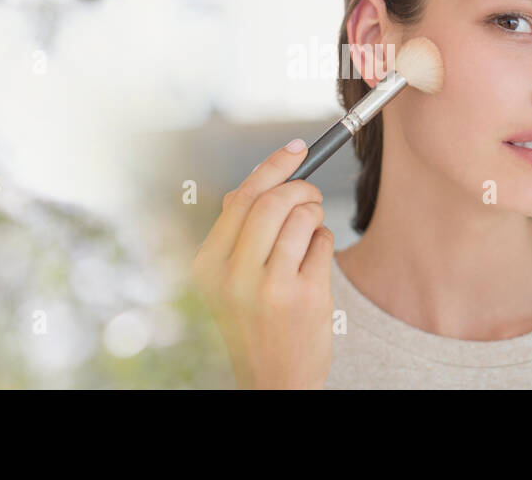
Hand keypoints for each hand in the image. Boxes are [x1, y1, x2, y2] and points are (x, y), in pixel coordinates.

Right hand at [191, 138, 334, 388]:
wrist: (272, 381)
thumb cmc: (253, 322)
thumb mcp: (227, 281)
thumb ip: (239, 233)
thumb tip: (265, 177)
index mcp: (207, 266)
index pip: (240, 198)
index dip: (273, 167)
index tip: (296, 149)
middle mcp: (233, 276)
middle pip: (274, 201)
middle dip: (302, 187)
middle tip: (311, 194)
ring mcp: (270, 288)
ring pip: (303, 218)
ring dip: (315, 214)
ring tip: (312, 232)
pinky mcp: (305, 298)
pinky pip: (323, 243)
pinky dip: (324, 242)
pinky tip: (314, 263)